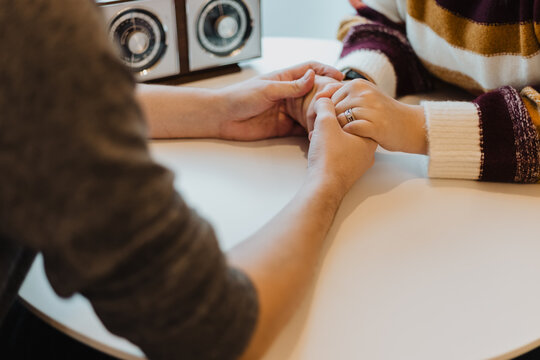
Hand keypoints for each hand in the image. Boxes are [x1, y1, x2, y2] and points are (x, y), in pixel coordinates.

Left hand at [216, 62, 343, 140]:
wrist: (222, 118)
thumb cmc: (239, 97)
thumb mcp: (267, 89)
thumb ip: (291, 86)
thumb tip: (313, 77)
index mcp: (284, 78)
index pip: (310, 69)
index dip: (326, 71)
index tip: (340, 77)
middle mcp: (289, 94)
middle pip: (315, 92)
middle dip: (329, 95)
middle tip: (342, 102)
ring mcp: (288, 111)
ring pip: (311, 111)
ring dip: (322, 114)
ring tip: (335, 118)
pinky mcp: (284, 127)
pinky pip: (302, 128)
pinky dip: (312, 130)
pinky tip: (321, 132)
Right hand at [308, 98, 376, 193]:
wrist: (323, 187)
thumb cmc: (329, 157)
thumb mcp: (325, 123)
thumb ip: (325, 106)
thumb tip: (324, 99)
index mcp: (369, 138)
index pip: (356, 116)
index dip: (337, 111)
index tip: (325, 114)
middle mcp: (368, 153)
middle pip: (348, 129)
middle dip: (331, 126)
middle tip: (319, 126)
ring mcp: (358, 165)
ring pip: (342, 143)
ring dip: (328, 138)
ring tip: (317, 138)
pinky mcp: (347, 174)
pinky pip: (338, 156)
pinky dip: (328, 151)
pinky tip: (318, 151)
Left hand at [332, 79, 427, 153]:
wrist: (409, 126)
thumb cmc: (382, 114)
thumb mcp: (363, 97)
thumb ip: (342, 95)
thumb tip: (319, 96)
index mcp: (358, 84)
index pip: (328, 97)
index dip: (324, 113)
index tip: (326, 124)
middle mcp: (364, 93)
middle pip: (332, 109)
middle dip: (329, 123)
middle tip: (331, 134)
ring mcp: (371, 108)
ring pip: (340, 120)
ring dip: (338, 131)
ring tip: (342, 138)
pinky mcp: (376, 124)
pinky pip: (351, 129)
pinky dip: (349, 136)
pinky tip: (353, 140)